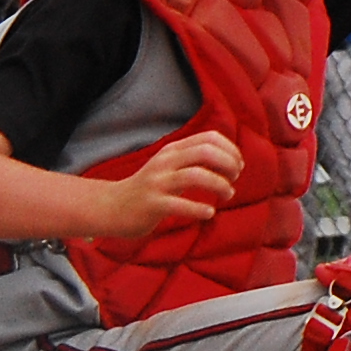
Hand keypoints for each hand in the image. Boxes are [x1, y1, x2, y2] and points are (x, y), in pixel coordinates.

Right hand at [107, 129, 240, 235]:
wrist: (112, 207)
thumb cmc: (151, 188)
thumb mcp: (171, 166)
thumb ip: (195, 160)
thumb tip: (233, 160)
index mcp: (173, 150)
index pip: (209, 138)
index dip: (230, 150)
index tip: (239, 165)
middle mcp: (165, 162)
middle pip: (205, 152)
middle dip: (228, 164)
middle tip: (235, 178)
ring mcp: (157, 182)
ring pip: (195, 175)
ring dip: (219, 185)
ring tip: (228, 194)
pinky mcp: (151, 204)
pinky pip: (179, 204)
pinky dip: (199, 209)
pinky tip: (209, 213)